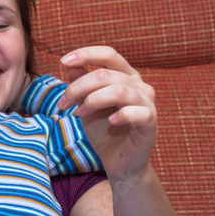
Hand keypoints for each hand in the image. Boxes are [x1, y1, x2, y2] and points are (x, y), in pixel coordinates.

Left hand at [59, 46, 156, 181]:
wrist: (118, 161)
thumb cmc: (104, 130)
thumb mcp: (86, 104)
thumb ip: (80, 83)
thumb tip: (70, 64)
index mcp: (125, 76)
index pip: (108, 54)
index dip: (86, 54)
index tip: (63, 61)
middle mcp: (139, 85)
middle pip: (105, 73)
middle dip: (78, 87)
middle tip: (64, 104)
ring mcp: (147, 103)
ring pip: (119, 90)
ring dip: (93, 101)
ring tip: (80, 114)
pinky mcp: (151, 123)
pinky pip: (138, 112)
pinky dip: (121, 115)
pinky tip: (111, 122)